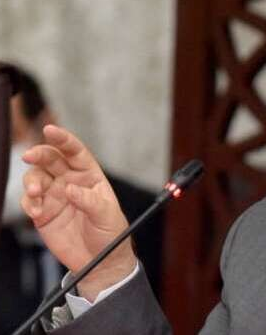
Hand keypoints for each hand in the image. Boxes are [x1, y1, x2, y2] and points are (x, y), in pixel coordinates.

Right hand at [21, 125, 136, 301]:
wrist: (100, 261)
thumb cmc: (110, 234)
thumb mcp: (107, 215)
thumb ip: (89, 201)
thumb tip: (71, 189)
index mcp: (90, 176)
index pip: (75, 152)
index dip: (63, 139)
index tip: (49, 130)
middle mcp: (71, 182)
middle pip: (51, 160)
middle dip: (39, 154)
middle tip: (30, 156)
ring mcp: (55, 196)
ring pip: (36, 178)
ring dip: (31, 182)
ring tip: (36, 194)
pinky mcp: (43, 212)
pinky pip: (29, 201)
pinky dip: (28, 203)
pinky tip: (37, 213)